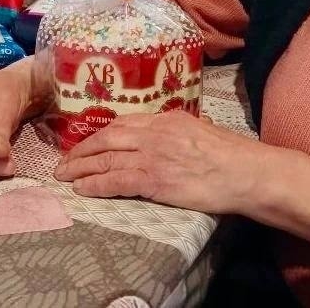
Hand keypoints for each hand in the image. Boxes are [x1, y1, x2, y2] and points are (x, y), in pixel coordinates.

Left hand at [53, 110, 270, 214]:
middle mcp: (154, 133)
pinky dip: (95, 184)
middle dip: (82, 150)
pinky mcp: (154, 180)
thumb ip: (179, 131)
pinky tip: (81, 189)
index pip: (123, 124)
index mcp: (166, 119)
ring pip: (106, 159)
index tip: (86, 144)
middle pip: (107, 138)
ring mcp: (152, 156)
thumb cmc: (231, 155)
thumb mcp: (201, 130)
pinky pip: (115, 180)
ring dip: (81, 168)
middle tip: (64, 162)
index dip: (100, 135)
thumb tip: (170, 135)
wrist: (245, 172)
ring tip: (64, 176)